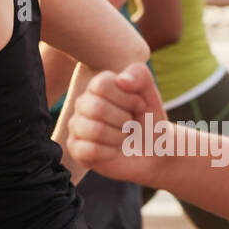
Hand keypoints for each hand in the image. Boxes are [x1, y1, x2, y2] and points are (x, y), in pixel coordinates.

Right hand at [67, 63, 168, 183]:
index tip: (140, 106)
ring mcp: (76, 126)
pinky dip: (110, 153)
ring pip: (95, 131)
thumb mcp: (150, 94)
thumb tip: (120, 80)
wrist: (152, 151)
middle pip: (97, 108)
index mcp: (98, 85)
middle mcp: (83, 103)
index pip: (102, 84)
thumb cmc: (148, 120)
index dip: (127, 98)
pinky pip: (91, 150)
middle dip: (124, 120)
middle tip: (131, 125)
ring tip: (123, 137)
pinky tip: (114, 151)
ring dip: (119, 137)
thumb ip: (139, 76)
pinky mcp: (75, 148)